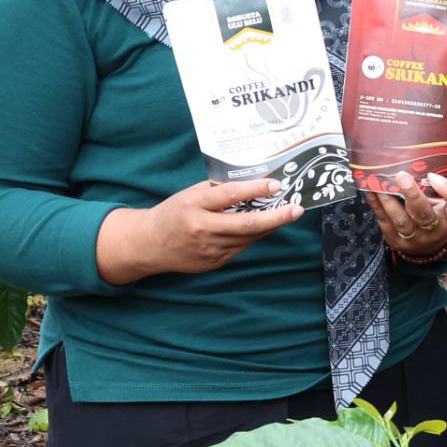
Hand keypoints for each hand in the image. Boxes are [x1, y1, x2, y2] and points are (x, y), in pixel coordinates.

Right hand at [100, 177, 299, 282]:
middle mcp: (202, 229)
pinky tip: (260, 227)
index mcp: (194, 206)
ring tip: (285, 213)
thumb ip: (218, 191)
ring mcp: (209, 249)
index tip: (276, 184)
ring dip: (269, 226)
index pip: (229, 196)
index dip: (255, 189)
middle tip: (297, 209)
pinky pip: (240, 247)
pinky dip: (252, 236)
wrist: (149, 245)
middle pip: (247, 224)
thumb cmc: (173, 213)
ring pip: (248, 237)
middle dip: (277, 217)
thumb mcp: (190, 195)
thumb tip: (253, 183)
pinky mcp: (214, 262)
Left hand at [365, 170, 446, 257]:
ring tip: (378, 183)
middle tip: (401, 176)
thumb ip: (435, 190)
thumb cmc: (436, 217)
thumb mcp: (442, 206)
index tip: (433, 176)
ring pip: (400, 221)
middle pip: (424, 215)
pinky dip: (376, 205)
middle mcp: (434, 231)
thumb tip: (416, 162)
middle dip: (412, 195)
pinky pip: (384, 222)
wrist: (428, 246)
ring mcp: (414, 239)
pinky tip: (370, 191)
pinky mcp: (396, 241)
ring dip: (388, 200)